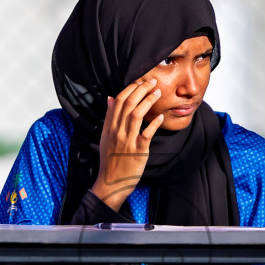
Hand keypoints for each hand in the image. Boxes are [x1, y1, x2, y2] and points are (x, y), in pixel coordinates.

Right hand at [92, 76, 163, 210]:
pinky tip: (160, 117)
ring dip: (148, 101)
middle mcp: (117, 131)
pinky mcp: (138, 151)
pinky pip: (146, 134)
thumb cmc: (110, 159)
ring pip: (136, 115)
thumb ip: (108, 117)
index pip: (118, 101)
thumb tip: (110, 98)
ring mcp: (127, 141)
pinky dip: (154, 124)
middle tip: (153, 82)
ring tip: (158, 93)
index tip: (140, 81)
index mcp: (109, 127)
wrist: (111, 183)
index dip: (130, 88)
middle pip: (129, 104)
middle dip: (141, 90)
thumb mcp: (105, 137)